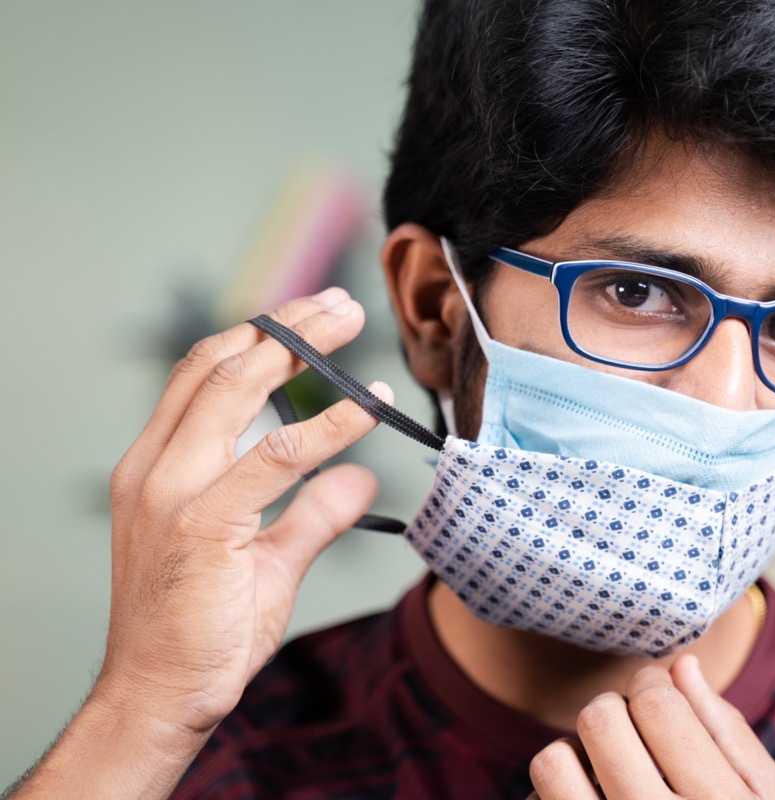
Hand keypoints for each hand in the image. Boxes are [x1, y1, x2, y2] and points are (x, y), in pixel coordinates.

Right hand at [95, 288, 388, 735]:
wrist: (161, 696)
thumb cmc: (204, 630)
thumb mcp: (268, 559)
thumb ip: (312, 514)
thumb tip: (359, 478)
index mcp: (158, 466)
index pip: (202, 376)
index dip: (258, 338)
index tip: (311, 316)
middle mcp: (157, 467)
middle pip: (221, 366)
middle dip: (284, 325)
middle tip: (340, 304)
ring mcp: (173, 492)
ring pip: (238, 392)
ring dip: (301, 349)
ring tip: (350, 322)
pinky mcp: (203, 524)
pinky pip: (275, 458)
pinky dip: (327, 425)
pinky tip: (367, 409)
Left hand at [528, 655, 774, 799]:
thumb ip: (730, 736)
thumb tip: (681, 665)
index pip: (658, 704)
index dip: (652, 686)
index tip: (657, 699)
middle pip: (600, 720)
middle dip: (612, 713)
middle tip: (630, 734)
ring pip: (552, 762)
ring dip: (573, 757)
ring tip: (601, 775)